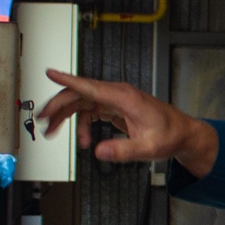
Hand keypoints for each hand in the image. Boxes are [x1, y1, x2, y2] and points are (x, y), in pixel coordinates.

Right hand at [39, 71, 219, 174]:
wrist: (182, 133)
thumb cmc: (170, 135)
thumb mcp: (148, 148)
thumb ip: (123, 150)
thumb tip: (99, 151)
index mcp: (124, 97)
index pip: (90, 86)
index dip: (67, 79)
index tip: (49, 72)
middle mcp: (117, 94)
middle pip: (79, 94)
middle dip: (57, 106)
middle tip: (41, 120)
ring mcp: (115, 99)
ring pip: (81, 102)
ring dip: (65, 116)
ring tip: (51, 132)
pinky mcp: (115, 107)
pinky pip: (90, 111)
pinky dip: (81, 124)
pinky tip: (82, 140)